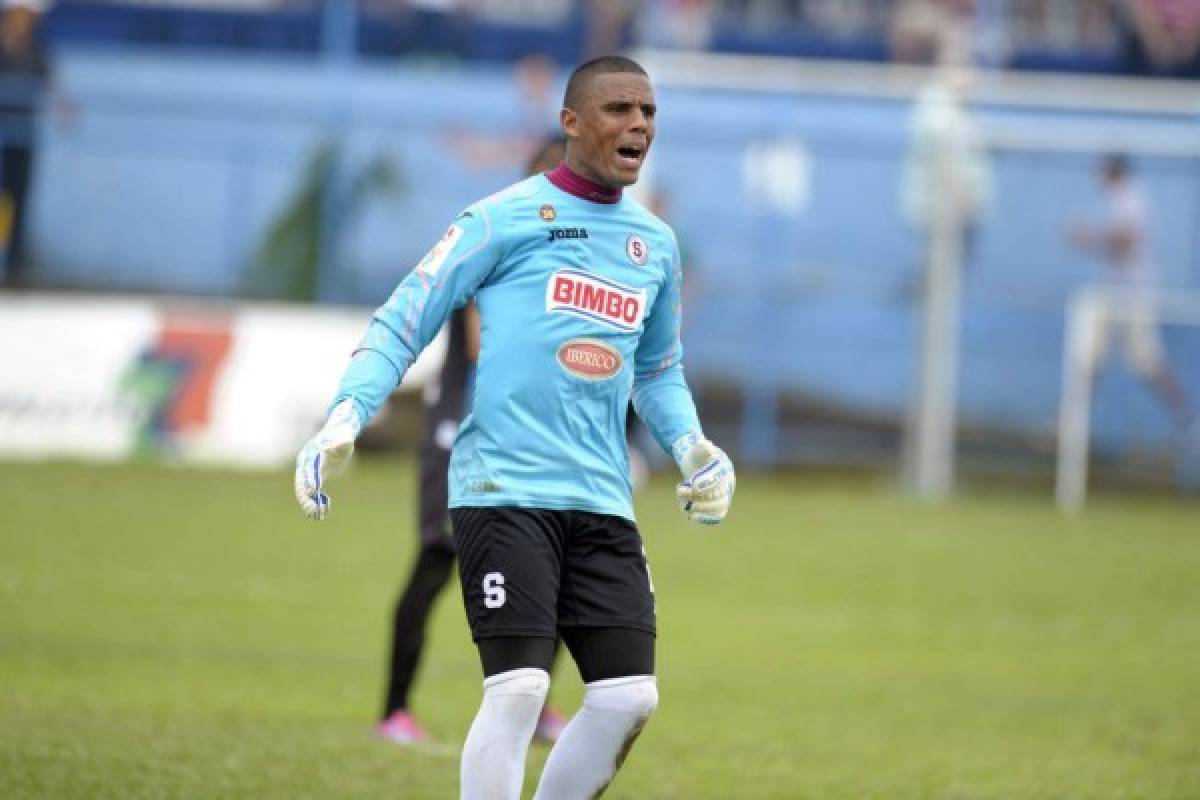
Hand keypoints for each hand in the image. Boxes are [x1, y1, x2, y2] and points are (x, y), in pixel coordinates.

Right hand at [294, 400, 361, 520]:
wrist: (339, 433)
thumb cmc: (342, 434)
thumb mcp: (344, 437)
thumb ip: (343, 441)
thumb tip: (345, 443)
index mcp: (311, 454)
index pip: (308, 469)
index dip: (310, 479)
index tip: (314, 491)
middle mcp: (306, 464)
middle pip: (302, 483)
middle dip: (306, 497)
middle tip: (313, 510)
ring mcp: (309, 472)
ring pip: (305, 491)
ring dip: (310, 504)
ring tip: (317, 516)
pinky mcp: (315, 478)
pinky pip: (312, 493)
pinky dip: (316, 503)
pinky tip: (324, 513)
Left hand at [671, 432, 734, 524]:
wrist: (696, 462)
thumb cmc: (697, 454)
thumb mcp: (699, 448)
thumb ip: (702, 446)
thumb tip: (703, 444)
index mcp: (725, 471)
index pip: (720, 483)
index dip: (707, 486)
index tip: (692, 485)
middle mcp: (727, 485)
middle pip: (721, 499)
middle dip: (700, 499)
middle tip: (682, 493)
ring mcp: (723, 496)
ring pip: (718, 509)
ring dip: (701, 509)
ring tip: (685, 505)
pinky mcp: (716, 505)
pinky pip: (716, 516)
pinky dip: (705, 518)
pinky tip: (690, 516)